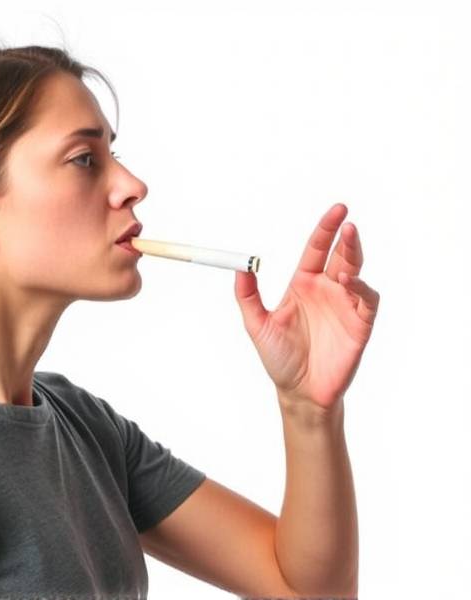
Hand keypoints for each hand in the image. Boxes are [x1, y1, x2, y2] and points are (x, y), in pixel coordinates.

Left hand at [234, 203, 379, 410]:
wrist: (299, 391)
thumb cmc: (279, 358)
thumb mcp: (256, 324)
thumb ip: (247, 295)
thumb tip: (239, 266)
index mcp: (303, 285)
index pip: (316, 249)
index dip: (325, 229)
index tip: (336, 210)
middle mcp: (326, 291)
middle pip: (339, 254)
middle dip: (344, 236)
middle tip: (345, 220)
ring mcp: (345, 306)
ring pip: (356, 271)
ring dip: (354, 256)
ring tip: (347, 245)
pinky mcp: (360, 324)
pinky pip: (367, 299)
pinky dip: (362, 287)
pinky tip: (350, 281)